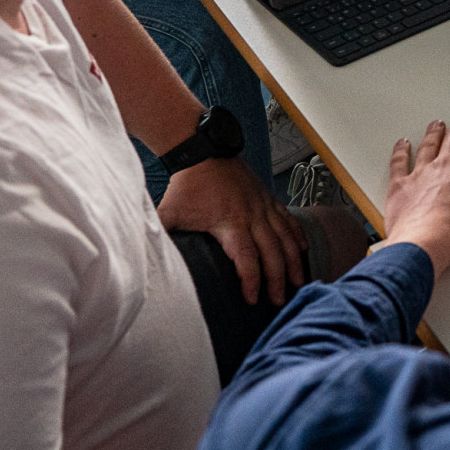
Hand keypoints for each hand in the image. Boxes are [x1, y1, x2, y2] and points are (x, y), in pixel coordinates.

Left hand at [157, 156, 306, 304]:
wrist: (203, 150)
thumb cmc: (188, 182)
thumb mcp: (169, 212)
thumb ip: (160, 235)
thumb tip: (147, 255)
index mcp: (230, 223)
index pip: (246, 258)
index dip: (252, 280)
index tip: (252, 299)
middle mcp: (252, 216)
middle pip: (272, 253)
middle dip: (278, 279)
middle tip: (279, 300)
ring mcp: (263, 207)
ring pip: (286, 238)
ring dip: (293, 262)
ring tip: (298, 281)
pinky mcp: (267, 198)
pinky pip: (288, 219)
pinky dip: (297, 235)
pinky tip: (303, 249)